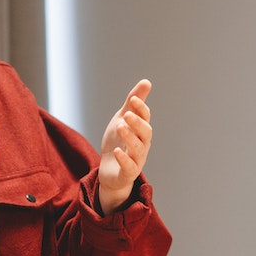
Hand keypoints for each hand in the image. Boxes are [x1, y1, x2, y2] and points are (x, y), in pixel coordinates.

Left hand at [98, 79, 152, 214]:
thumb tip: (147, 82)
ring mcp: (137, 160)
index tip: (133, 99)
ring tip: (120, 127)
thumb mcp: (123, 119)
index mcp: (141, 131)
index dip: (141, 109)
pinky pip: (130, 167)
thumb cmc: (118, 141)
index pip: (145, 118)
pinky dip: (124, 159)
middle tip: (126, 115)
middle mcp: (142, 145)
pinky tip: (117, 151)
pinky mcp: (128, 173)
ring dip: (130, 137)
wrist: (109, 170)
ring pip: (138, 149)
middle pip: (145, 133)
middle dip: (137, 123)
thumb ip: (133, 104)